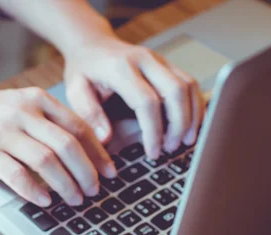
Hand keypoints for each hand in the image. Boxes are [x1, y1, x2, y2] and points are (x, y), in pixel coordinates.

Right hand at [0, 87, 116, 206]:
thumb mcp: (23, 105)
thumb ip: (50, 122)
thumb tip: (86, 152)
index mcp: (38, 99)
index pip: (78, 127)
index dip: (98, 153)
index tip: (109, 172)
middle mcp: (23, 113)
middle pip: (67, 145)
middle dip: (86, 173)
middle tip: (95, 191)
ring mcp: (4, 132)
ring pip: (47, 162)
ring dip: (66, 185)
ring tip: (75, 199)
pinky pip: (18, 175)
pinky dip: (35, 190)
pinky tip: (45, 201)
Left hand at [63, 35, 204, 158]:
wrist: (92, 45)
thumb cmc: (84, 71)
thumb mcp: (75, 91)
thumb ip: (89, 114)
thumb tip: (106, 139)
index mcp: (121, 68)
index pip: (147, 101)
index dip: (154, 130)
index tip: (152, 152)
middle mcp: (145, 60)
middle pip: (175, 91)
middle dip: (178, 124)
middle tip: (171, 148)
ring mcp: (160, 60)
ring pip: (188, 86)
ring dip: (191, 116)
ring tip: (185, 141)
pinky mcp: (168, 65)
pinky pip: (190, 84)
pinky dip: (195, 106)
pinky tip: (191, 126)